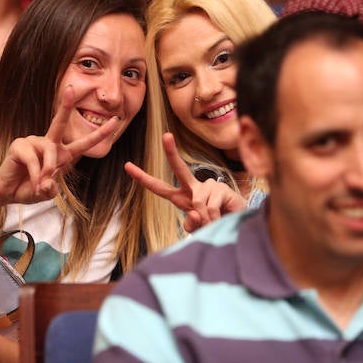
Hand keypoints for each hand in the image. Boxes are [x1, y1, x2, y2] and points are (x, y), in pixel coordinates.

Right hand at [0, 85, 119, 204]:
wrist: (7, 192)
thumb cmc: (29, 188)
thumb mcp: (45, 194)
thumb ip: (50, 190)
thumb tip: (48, 183)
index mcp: (62, 154)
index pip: (84, 143)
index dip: (100, 133)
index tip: (116, 122)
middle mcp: (49, 144)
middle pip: (60, 123)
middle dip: (66, 105)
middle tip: (71, 88)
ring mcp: (33, 142)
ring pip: (49, 150)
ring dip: (48, 168)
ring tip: (41, 184)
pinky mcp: (20, 146)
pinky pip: (32, 159)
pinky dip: (35, 173)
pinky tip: (33, 180)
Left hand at [124, 132, 245, 232]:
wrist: (235, 222)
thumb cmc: (212, 222)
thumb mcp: (197, 227)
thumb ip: (192, 224)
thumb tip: (194, 213)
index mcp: (181, 196)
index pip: (158, 187)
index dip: (143, 178)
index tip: (127, 166)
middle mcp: (192, 188)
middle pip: (179, 169)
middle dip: (172, 152)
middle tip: (166, 135)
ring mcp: (207, 186)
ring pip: (197, 203)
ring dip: (204, 219)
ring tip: (212, 223)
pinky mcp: (221, 189)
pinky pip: (210, 207)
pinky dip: (213, 218)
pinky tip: (220, 217)